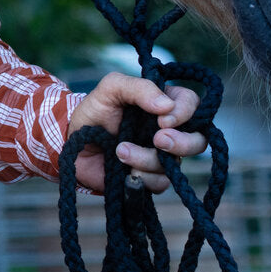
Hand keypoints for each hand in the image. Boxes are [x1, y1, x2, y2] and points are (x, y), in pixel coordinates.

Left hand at [66, 73, 207, 194]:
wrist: (72, 142)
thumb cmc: (94, 111)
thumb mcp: (110, 89)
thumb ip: (137, 88)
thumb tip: (167, 105)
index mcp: (163, 104)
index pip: (192, 104)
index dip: (184, 113)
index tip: (163, 119)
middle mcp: (168, 131)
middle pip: (197, 141)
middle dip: (180, 143)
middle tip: (157, 140)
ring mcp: (162, 157)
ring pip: (174, 164)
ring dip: (146, 159)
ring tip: (119, 150)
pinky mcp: (152, 178)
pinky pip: (160, 183)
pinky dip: (141, 176)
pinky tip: (122, 168)